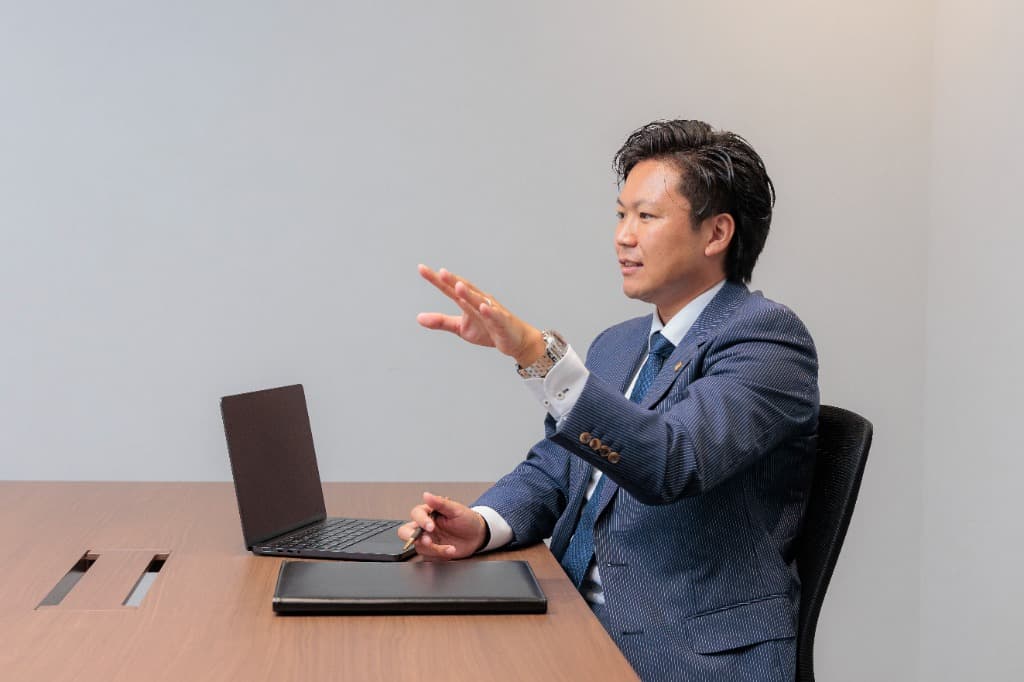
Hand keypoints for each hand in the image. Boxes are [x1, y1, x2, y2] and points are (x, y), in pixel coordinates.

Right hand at [396, 492, 488, 559]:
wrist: (478, 535)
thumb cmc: (467, 519)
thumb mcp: (456, 509)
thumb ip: (440, 503)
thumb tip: (426, 495)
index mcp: (429, 513)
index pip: (416, 514)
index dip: (421, 521)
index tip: (431, 526)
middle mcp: (425, 527)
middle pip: (405, 532)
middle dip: (411, 537)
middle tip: (427, 541)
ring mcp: (428, 540)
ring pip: (418, 547)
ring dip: (434, 549)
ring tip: (450, 548)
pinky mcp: (432, 551)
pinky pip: (429, 556)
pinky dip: (440, 555)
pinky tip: (451, 551)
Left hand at [416, 264, 545, 366]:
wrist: (515, 340)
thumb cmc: (488, 330)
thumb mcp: (460, 328)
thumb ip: (441, 321)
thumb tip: (418, 318)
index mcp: (467, 301)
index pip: (449, 289)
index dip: (436, 279)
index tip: (421, 268)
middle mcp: (479, 301)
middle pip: (464, 289)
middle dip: (453, 281)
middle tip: (441, 272)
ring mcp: (492, 310)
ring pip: (479, 300)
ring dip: (469, 293)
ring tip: (458, 286)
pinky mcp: (502, 322)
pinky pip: (495, 316)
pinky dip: (490, 311)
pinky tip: (482, 307)